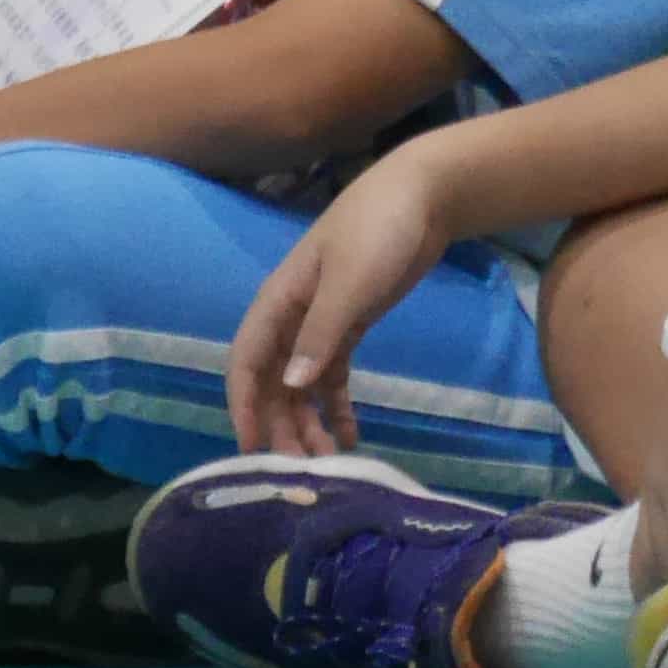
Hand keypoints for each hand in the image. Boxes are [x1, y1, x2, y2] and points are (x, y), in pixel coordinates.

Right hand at [225, 153, 451, 455]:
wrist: (423, 197)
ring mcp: (320, 323)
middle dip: (281, 426)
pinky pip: (332, 377)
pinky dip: (336, 407)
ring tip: (328, 462)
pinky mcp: (349, 326)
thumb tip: (290, 386)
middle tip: (302, 470)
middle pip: (273, 383)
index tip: (252, 450)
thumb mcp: (349, 282)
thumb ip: (321, 334)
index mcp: (279, 302)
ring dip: (307, 423)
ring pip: (301, 386)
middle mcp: (292, 317)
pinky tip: (349, 437)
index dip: (243, 406)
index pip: (246, 362)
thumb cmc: (378, 230)